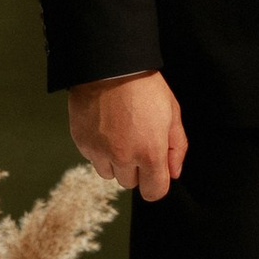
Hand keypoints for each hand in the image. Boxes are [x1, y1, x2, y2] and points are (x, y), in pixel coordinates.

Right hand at [69, 70, 188, 201]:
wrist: (110, 66)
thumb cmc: (145, 86)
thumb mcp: (172, 113)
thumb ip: (176, 147)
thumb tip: (173, 173)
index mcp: (150, 152)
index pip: (153, 192)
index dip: (156, 184)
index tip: (155, 173)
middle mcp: (123, 157)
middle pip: (130, 183)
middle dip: (136, 168)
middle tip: (137, 141)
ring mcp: (100, 151)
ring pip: (109, 173)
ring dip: (115, 161)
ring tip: (119, 135)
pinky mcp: (82, 143)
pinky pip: (93, 158)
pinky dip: (99, 149)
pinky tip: (105, 128)